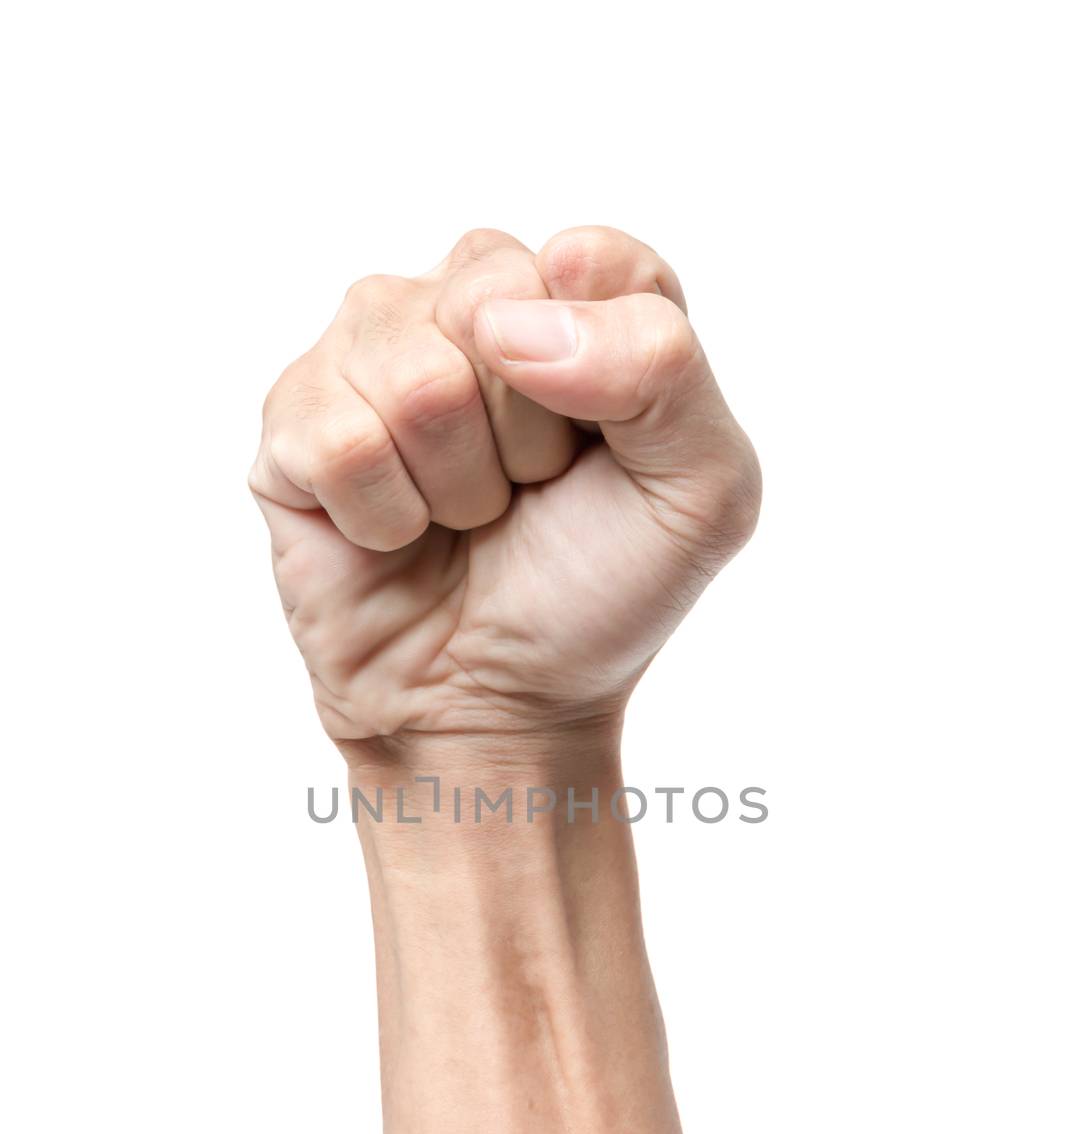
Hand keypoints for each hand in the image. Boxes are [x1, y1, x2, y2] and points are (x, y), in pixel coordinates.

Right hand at [249, 227, 760, 757]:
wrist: (500, 705)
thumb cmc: (599, 593)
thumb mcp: (702, 492)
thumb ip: (662, 368)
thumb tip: (507, 324)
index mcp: (573, 296)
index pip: (588, 261)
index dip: (607, 378)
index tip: (605, 452)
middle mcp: (465, 301)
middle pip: (489, 307)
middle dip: (526, 438)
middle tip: (525, 494)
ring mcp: (368, 353)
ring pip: (414, 379)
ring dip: (456, 487)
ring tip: (463, 519)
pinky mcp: (293, 421)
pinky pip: (339, 442)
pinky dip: (385, 521)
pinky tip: (397, 537)